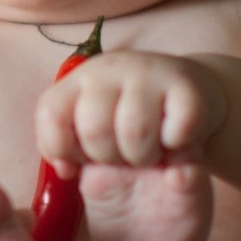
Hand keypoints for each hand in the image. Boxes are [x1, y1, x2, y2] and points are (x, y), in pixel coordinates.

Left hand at [35, 51, 226, 172]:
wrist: (190, 89)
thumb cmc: (129, 118)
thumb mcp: (93, 127)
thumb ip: (68, 148)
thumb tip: (65, 170)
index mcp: (78, 80)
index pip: (50, 115)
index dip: (61, 148)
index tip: (81, 157)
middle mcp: (109, 69)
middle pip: (93, 129)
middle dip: (107, 158)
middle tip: (122, 155)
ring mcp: (148, 73)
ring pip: (135, 132)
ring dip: (143, 156)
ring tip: (149, 151)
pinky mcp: (187, 85)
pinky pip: (176, 133)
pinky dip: (176, 148)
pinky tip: (175, 139)